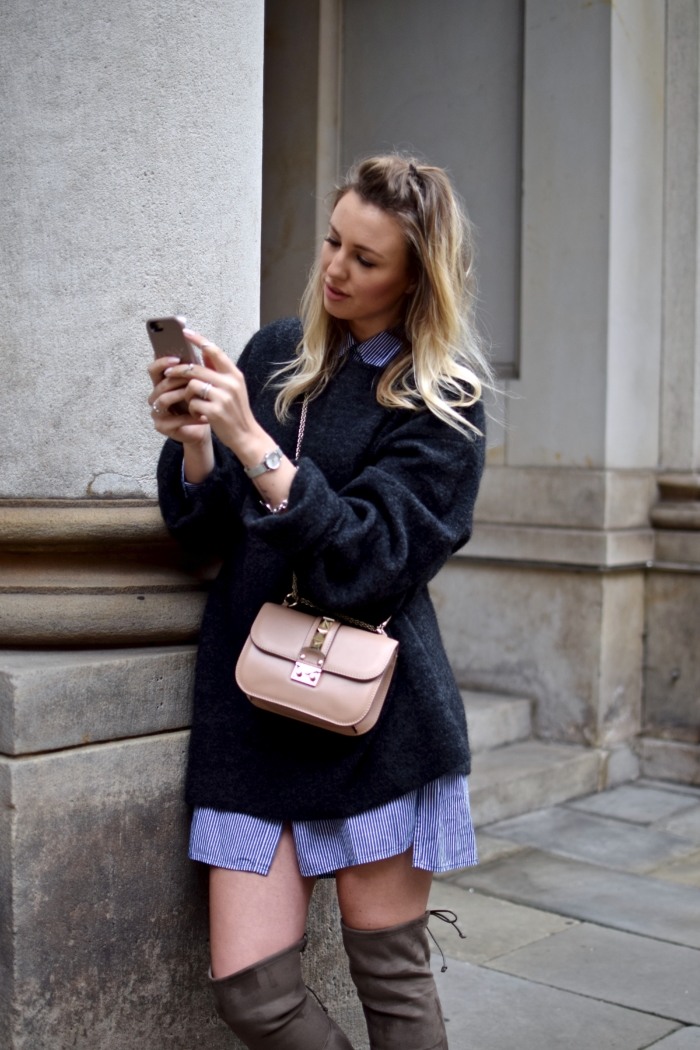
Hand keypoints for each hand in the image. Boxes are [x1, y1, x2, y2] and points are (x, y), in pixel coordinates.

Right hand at [147, 353, 213, 482]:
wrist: (206, 425)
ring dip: (181, 396)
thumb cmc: (201, 402)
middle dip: (177, 379)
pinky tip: (203, 416)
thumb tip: (205, 346)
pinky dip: (189, 417)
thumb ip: (200, 367)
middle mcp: (156, 396)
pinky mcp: (162, 426)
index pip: (154, 368)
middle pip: (160, 383)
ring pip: (164, 399)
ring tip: (198, 396)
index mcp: (163, 382)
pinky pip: (173, 420)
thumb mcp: (201, 383)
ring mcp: (157, 412)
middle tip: (192, 377)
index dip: (162, 362)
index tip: (177, 358)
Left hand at [156, 330, 297, 507]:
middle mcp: (230, 383)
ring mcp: (222, 397)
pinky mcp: (214, 411)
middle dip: (178, 370)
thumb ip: (220, 372)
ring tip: (193, 402)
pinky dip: (192, 408)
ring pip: (192, 385)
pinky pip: (192, 403)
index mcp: (234, 374)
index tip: (184, 332)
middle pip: (195, 368)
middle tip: (168, 372)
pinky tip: (198, 414)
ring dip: (187, 394)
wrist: (245, 435)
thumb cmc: (236, 411)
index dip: (198, 340)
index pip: (214, 350)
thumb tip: (203, 352)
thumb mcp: (234, 388)